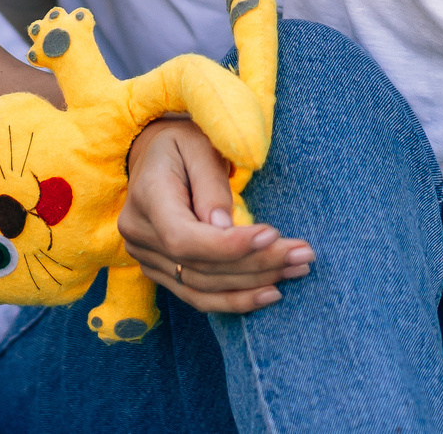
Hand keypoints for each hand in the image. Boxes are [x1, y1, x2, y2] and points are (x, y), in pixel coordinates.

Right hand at [115, 116, 312, 312]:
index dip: (227, 246)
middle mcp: (140, 234)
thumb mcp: (199, 145)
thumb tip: (224, 228)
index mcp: (147, 196)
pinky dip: (235, 300)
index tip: (272, 236)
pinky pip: (198, 296)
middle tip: (303, 254)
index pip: (183, 237)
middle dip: (257, 263)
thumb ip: (210, 184)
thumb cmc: (182, 143)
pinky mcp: (162, 272)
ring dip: (254, 284)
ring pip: (203, 288)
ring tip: (297, 270)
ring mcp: (147, 258)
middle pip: (201, 266)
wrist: (153, 157)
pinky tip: (269, 293)